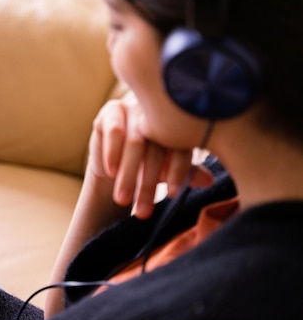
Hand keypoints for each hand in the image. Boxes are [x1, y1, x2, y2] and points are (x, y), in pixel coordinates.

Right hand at [90, 95, 212, 218]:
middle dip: (149, 182)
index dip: (179, 171)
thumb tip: (207, 180)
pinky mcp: (112, 110)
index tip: (173, 195)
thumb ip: (185, 173)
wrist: (115, 166)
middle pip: (157, 147)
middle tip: (144, 211)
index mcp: (181, 125)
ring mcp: (136, 108)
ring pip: (135, 141)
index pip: (182, 147)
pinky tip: (112, 172)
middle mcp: (159, 113)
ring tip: (123, 199)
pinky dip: (113, 153)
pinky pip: (114, 130)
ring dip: (129, 173)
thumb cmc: (148, 168)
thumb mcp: (167, 173)